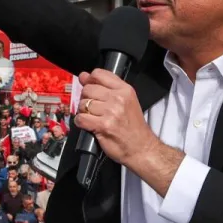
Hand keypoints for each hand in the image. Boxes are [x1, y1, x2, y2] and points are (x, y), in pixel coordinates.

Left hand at [75, 70, 182, 193]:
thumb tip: (83, 76)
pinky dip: (82, 123)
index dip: (89, 81)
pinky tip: (90, 126)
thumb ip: (105, 87)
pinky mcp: (103, 125)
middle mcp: (118, 98)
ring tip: (95, 119)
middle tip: (95, 110)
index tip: (90, 89)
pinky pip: (81, 118)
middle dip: (86, 100)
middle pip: (87, 89)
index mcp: (125, 89)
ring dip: (84, 113)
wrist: (142, 148)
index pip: (98, 74)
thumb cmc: (133, 127)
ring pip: (82, 104)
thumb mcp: (126, 101)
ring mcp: (111, 111)